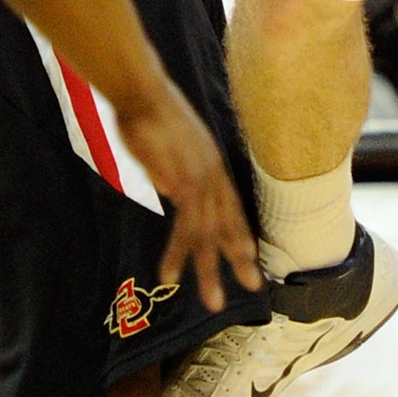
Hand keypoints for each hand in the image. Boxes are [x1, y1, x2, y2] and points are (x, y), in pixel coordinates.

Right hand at [111, 72, 261, 309]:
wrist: (142, 93)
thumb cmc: (147, 114)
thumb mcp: (166, 149)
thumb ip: (172, 173)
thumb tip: (171, 193)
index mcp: (211, 163)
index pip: (232, 206)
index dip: (241, 232)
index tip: (249, 256)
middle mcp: (213, 173)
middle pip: (230, 223)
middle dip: (240, 258)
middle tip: (255, 286)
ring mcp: (201, 179)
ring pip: (209, 234)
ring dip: (209, 271)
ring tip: (213, 303)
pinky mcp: (183, 184)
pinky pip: (184, 228)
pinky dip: (177, 254)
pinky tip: (170, 276)